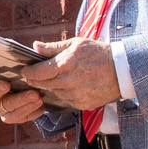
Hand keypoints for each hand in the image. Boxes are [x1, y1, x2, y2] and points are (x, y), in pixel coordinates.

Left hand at [0, 37, 118, 120]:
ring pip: (52, 93)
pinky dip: (62, 94)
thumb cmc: (98, 53)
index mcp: (66, 63)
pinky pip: (64, 100)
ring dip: (49, 87)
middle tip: (32, 76)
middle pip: (42, 84)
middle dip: (35, 80)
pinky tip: (67, 86)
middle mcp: (69, 81)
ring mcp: (75, 95)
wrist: (122, 70)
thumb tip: (34, 47)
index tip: (24, 70)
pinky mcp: (81, 104)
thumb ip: (53, 47)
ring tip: (52, 79)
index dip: (28, 72)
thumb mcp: (76, 44)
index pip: (38, 72)